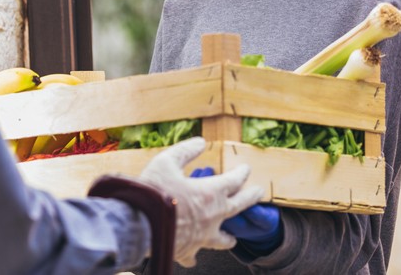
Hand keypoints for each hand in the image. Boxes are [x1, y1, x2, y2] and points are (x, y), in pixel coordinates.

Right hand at [139, 137, 263, 266]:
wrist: (140, 224)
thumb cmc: (153, 191)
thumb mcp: (167, 161)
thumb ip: (185, 151)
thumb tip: (201, 142)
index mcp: (210, 192)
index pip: (234, 181)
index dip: (241, 173)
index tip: (246, 169)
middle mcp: (213, 215)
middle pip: (239, 206)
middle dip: (251, 197)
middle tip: (259, 193)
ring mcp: (203, 236)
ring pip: (224, 238)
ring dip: (229, 236)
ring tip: (233, 237)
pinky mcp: (189, 250)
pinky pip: (195, 254)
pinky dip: (195, 254)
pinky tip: (194, 258)